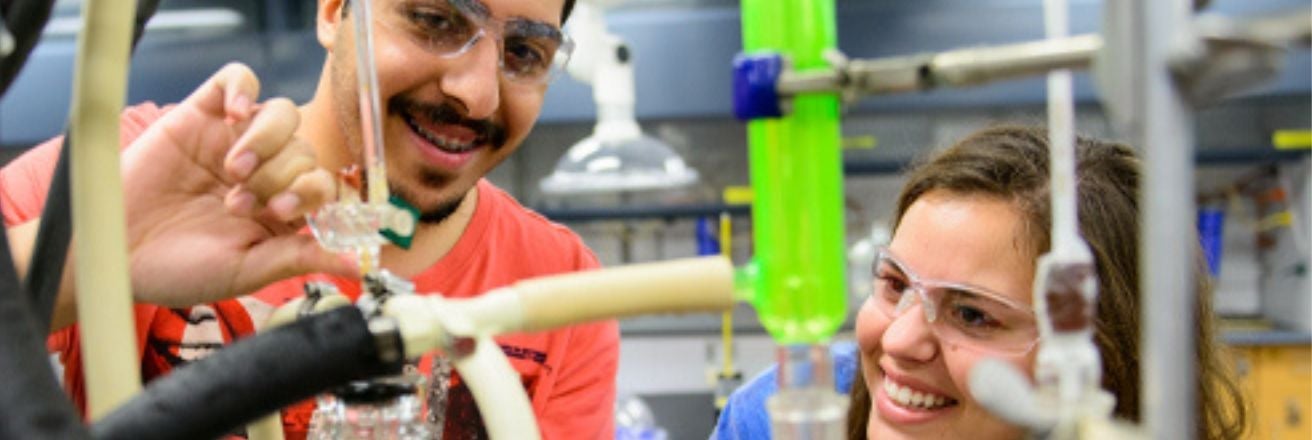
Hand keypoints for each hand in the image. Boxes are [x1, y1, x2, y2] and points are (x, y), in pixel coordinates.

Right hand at [119, 63, 354, 306]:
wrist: (116, 253)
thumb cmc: (180, 269)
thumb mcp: (249, 269)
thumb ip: (304, 257)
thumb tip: (361, 264)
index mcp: (282, 208)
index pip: (323, 183)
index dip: (311, 193)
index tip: (280, 214)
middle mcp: (265, 171)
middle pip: (304, 149)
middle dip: (279, 178)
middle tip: (239, 204)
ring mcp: (234, 141)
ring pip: (280, 114)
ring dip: (267, 140)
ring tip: (234, 171)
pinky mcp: (200, 116)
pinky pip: (238, 79)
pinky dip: (243, 88)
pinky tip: (233, 114)